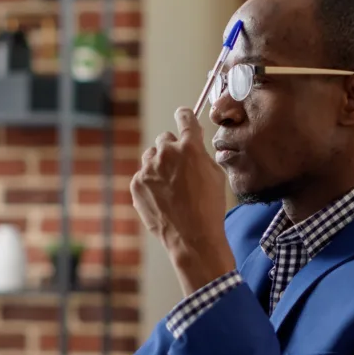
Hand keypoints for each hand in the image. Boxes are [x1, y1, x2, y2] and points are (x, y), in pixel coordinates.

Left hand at [131, 107, 235, 293]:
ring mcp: (148, 169)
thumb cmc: (209, 208)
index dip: (185, 117)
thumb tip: (194, 142)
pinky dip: (150, 182)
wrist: (192, 238)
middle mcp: (166, 153)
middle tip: (180, 168)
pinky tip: (163, 198)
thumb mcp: (216, 176)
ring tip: (170, 186)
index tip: (183, 117)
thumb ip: (202, 154)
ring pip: (151, 156)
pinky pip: (143, 175)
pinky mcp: (137, 183)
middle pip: (165, 139)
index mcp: (189, 147)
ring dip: (159, 165)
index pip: (185, 118)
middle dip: (172, 149)